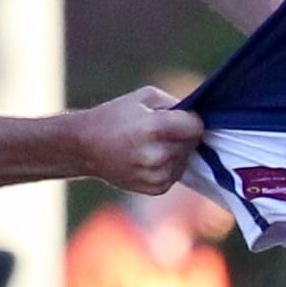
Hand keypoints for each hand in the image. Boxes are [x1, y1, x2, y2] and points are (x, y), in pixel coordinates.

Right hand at [75, 87, 203, 193]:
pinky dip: (169, 165)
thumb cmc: (115, 117)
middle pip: (191, 143)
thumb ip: (176, 104)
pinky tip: (150, 158)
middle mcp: (156, 155)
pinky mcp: (156, 188)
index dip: (191, 120)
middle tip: (161, 130)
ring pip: (186, 159)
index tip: (181, 117)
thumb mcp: (144, 97)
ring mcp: (156, 175)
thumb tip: (199, 115)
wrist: (86, 148)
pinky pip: (176, 173)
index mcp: (153, 128)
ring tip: (152, 144)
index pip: (195, 126)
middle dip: (183, 134)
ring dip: (177, 151)